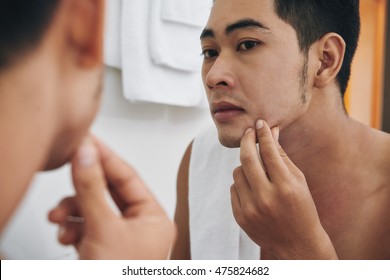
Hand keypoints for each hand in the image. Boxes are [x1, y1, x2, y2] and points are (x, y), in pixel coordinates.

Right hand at [48, 136, 175, 258]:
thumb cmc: (119, 278)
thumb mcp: (103, 228)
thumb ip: (92, 189)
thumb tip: (86, 155)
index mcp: (154, 220)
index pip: (128, 177)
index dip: (105, 157)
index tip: (88, 141)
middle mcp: (141, 228)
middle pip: (108, 192)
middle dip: (82, 187)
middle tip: (70, 165)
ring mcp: (121, 239)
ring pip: (93, 210)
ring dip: (71, 211)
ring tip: (58, 216)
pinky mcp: (103, 250)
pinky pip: (86, 227)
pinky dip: (71, 228)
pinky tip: (64, 234)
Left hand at [231, 120, 336, 258]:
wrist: (297, 244)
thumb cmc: (302, 208)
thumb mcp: (299, 181)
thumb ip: (282, 157)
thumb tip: (270, 132)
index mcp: (286, 187)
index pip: (270, 151)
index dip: (264, 134)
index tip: (260, 123)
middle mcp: (266, 198)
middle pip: (247, 158)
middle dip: (247, 139)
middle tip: (248, 131)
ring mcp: (250, 209)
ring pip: (237, 172)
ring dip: (245, 165)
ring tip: (257, 170)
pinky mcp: (240, 216)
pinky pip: (234, 188)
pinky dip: (242, 183)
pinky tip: (254, 188)